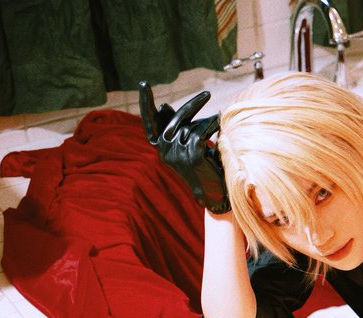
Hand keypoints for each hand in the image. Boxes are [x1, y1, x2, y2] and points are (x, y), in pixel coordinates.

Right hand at [138, 82, 230, 213]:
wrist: (212, 190)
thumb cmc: (198, 162)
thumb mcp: (183, 143)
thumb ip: (175, 126)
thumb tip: (164, 106)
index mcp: (159, 146)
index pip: (149, 121)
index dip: (146, 102)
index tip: (144, 83)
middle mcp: (164, 150)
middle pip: (177, 118)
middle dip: (193, 105)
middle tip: (207, 94)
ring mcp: (178, 154)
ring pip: (192, 126)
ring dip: (207, 121)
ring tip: (218, 120)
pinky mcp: (192, 156)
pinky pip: (202, 132)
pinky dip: (211, 126)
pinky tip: (218, 123)